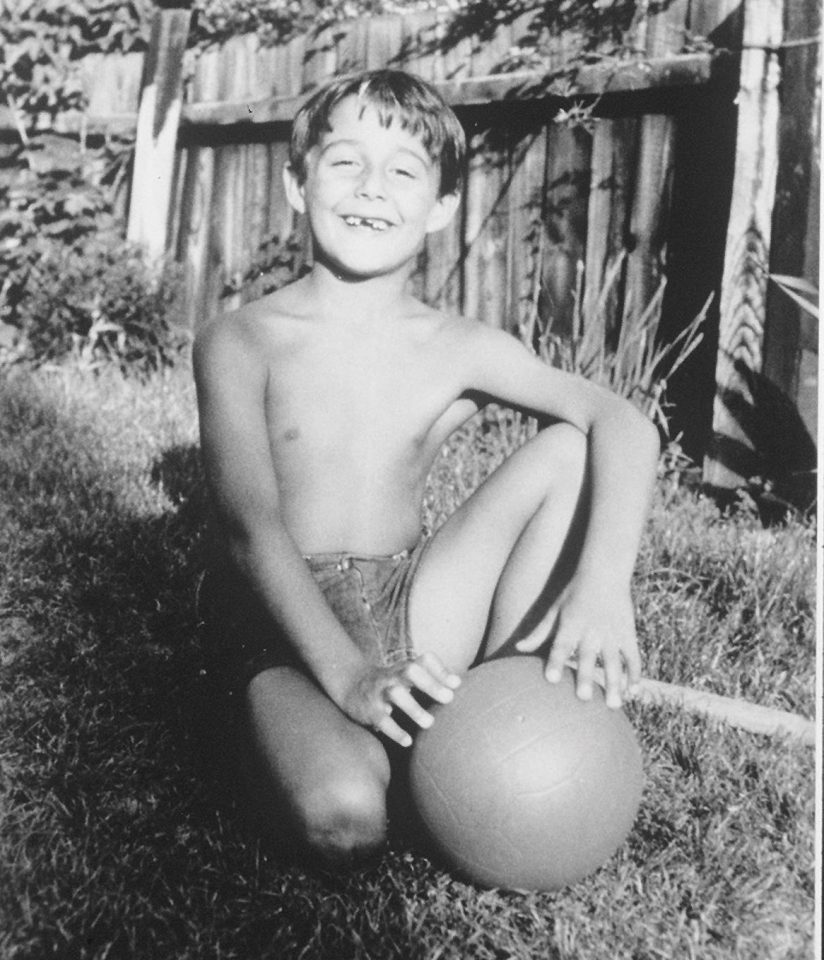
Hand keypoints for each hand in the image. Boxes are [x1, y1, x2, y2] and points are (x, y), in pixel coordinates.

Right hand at [338, 652, 461, 747]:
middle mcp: (394, 675)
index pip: (425, 660)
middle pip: (411, 670)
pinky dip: (394, 730)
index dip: (441, 670)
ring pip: (396, 693)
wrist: (351, 686)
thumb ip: (432, 678)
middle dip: (430, 683)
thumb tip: (459, 683)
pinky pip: (382, 718)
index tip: (457, 684)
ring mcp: (380, 691)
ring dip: (413, 708)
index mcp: (406, 668)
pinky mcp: (369, 709)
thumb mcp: (408, 676)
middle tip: (449, 699)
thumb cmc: (392, 684)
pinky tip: (408, 741)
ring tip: (429, 723)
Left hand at [515, 580, 640, 708]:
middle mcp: (590, 630)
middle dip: (585, 677)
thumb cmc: (574, 592)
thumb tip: (519, 648)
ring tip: (613, 705)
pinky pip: (633, 657)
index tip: (551, 679)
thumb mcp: (554, 609)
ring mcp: (612, 633)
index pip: (561, 646)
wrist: (604, 572)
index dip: (556, 662)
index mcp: (570, 624)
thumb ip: (539, 632)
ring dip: (614, 684)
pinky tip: (632, 691)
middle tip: (583, 698)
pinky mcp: (628, 633)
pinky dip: (635, 673)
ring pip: (614, 662)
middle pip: (587, 657)